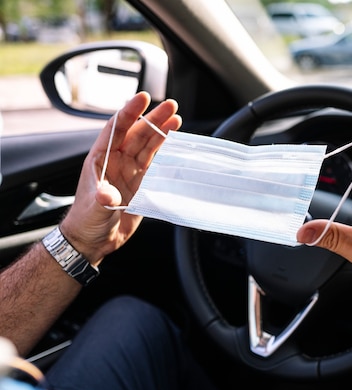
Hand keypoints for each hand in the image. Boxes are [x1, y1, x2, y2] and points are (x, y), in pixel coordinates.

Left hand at [60, 92, 180, 265]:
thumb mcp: (93, 209)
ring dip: (161, 130)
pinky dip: (163, 147)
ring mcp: (128, 170)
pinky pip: (153, 159)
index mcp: (100, 159)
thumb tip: (107, 194)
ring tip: (176, 117)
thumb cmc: (86, 221)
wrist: (94, 240)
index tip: (143, 98)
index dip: (130, 112)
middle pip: (137, 133)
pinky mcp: (140, 181)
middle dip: (153, 118)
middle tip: (170, 106)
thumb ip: (101, 199)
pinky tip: (172, 137)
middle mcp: (115, 160)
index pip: (117, 128)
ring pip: (147, 144)